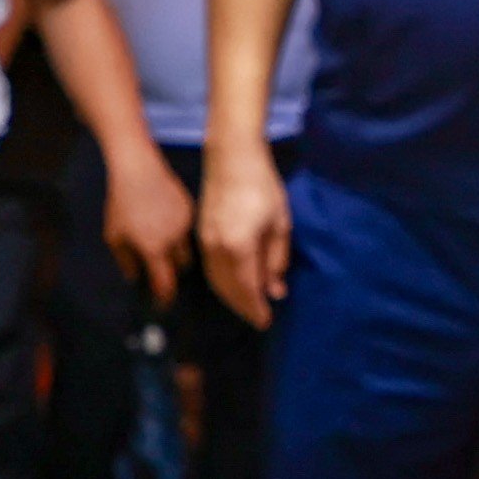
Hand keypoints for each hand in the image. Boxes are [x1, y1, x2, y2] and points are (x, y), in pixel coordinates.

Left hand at [103, 145, 194, 309]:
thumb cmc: (121, 204)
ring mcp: (185, 223)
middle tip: (158, 268)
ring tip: (159, 240)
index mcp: (154, 249)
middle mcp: (174, 239)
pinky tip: (163, 220)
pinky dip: (178, 231)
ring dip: (176, 250)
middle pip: (181, 266)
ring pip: (187, 247)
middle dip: (172, 270)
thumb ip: (125, 261)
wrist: (138, 169)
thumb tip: (134, 277)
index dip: (165, 297)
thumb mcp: (114, 236)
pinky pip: (187, 228)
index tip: (162, 304)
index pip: (166, 283)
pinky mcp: (190, 208)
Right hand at [199, 146, 292, 326]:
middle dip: (243, 307)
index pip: (247, 289)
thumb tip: (275, 289)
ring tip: (248, 304)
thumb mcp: (278, 224)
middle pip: (228, 289)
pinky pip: (210, 269)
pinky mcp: (200, 234)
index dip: (256, 308)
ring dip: (231, 297)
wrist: (231, 157)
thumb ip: (276, 259)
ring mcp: (204, 242)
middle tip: (258, 317)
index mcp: (238, 247)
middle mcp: (216, 249)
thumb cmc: (262, 186)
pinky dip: (222, 282)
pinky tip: (234, 283)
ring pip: (216, 281)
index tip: (266, 321)